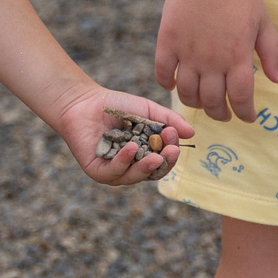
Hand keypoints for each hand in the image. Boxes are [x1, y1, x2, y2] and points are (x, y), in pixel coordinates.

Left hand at [48, 89, 194, 187]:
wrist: (85, 101)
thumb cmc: (117, 106)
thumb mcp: (148, 110)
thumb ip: (168, 119)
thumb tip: (191, 133)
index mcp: (146, 154)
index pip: (164, 160)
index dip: (172, 152)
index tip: (174, 135)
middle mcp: (132, 166)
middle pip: (153, 172)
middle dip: (164, 162)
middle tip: (171, 151)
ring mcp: (116, 171)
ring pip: (135, 176)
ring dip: (146, 166)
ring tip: (154, 154)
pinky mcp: (98, 171)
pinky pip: (114, 172)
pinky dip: (124, 161)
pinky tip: (130, 148)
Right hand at [152, 0, 277, 122]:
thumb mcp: (263, 22)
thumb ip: (271, 53)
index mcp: (238, 57)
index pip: (241, 99)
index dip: (245, 114)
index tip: (247, 117)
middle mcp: (212, 61)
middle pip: (212, 102)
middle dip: (220, 114)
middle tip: (223, 114)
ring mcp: (187, 53)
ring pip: (187, 93)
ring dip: (194, 104)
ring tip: (201, 101)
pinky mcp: (167, 42)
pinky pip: (163, 73)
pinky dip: (167, 84)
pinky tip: (174, 84)